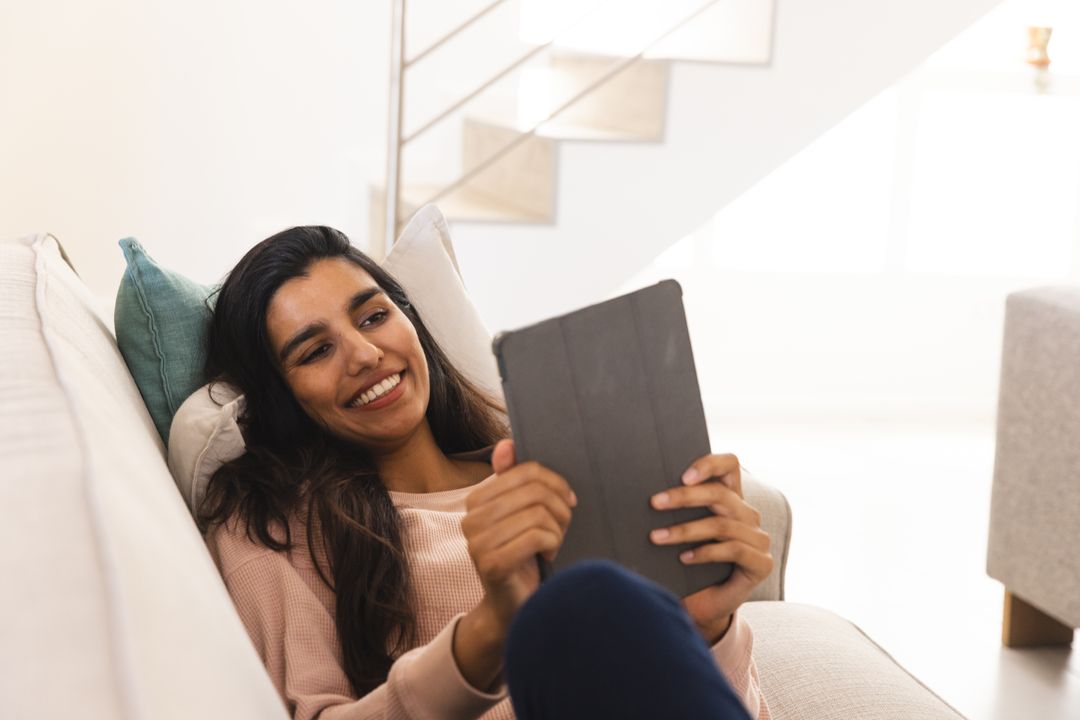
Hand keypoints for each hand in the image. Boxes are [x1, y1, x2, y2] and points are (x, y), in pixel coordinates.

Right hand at [462, 439, 575, 636]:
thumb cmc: (523, 554)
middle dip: (560, 508)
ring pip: (539, 514)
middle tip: (563, 526)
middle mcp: (470, 519)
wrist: (512, 606)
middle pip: (535, 491)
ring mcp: (477, 543)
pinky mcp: (492, 564)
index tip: (567, 501)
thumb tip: (507, 444)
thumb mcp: (521, 514)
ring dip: (557, 529)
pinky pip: (538, 536)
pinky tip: (547, 555)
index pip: (526, 471)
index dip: (556, 483)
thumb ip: (514, 480)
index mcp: (475, 500)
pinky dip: (553, 544)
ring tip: (553, 542)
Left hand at [649, 453, 772, 643]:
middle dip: (684, 497)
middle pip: (720, 494)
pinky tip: (683, 558)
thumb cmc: (688, 565)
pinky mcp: (762, 563)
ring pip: (721, 524)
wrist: (703, 606)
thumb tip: (650, 495)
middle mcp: (748, 515)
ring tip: (656, 537)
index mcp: (731, 499)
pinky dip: (705, 553)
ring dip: (685, 530)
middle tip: (655, 503)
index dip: (709, 464)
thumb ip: (677, 511)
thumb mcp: (682, 533)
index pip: (729, 465)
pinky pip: (732, 549)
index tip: (682, 476)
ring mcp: (758, 539)